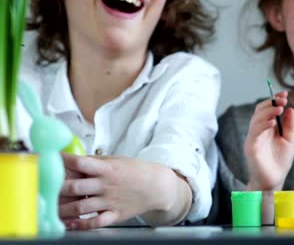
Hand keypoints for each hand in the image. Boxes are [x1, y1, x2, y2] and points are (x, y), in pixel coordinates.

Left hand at [59, 154, 182, 229]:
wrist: (157, 186)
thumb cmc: (137, 171)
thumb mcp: (117, 160)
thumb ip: (96, 162)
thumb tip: (75, 160)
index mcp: (107, 169)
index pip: (80, 163)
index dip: (63, 160)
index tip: (50, 159)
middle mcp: (106, 185)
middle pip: (75, 187)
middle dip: (56, 188)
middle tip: (44, 188)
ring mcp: (110, 201)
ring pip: (80, 207)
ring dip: (62, 209)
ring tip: (50, 208)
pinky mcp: (115, 214)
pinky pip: (95, 222)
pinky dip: (81, 225)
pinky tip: (70, 224)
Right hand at [244, 91, 293, 190]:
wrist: (274, 182)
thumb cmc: (280, 162)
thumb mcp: (289, 141)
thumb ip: (289, 126)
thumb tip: (290, 109)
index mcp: (267, 128)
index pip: (267, 109)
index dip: (274, 100)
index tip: (285, 94)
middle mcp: (258, 131)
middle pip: (259, 111)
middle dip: (271, 102)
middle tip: (282, 99)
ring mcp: (253, 138)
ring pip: (256, 119)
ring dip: (267, 111)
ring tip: (279, 107)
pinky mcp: (250, 147)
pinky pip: (254, 132)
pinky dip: (263, 125)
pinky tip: (272, 122)